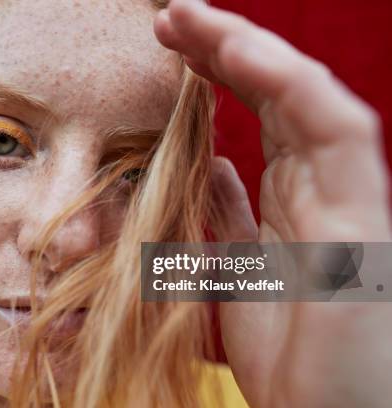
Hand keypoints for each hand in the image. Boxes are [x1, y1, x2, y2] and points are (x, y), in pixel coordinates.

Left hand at [155, 1, 391, 406]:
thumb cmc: (284, 356)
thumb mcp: (234, 271)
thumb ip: (228, 214)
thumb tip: (211, 161)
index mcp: (290, 198)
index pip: (257, 114)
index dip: (215, 73)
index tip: (165, 47)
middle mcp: (321, 188)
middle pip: (276, 95)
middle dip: (224, 49)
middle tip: (170, 17)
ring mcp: (346, 200)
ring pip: (307, 98)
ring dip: (252, 52)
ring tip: (196, 20)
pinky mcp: (364, 224)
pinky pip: (339, 133)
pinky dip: (294, 86)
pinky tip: (246, 53)